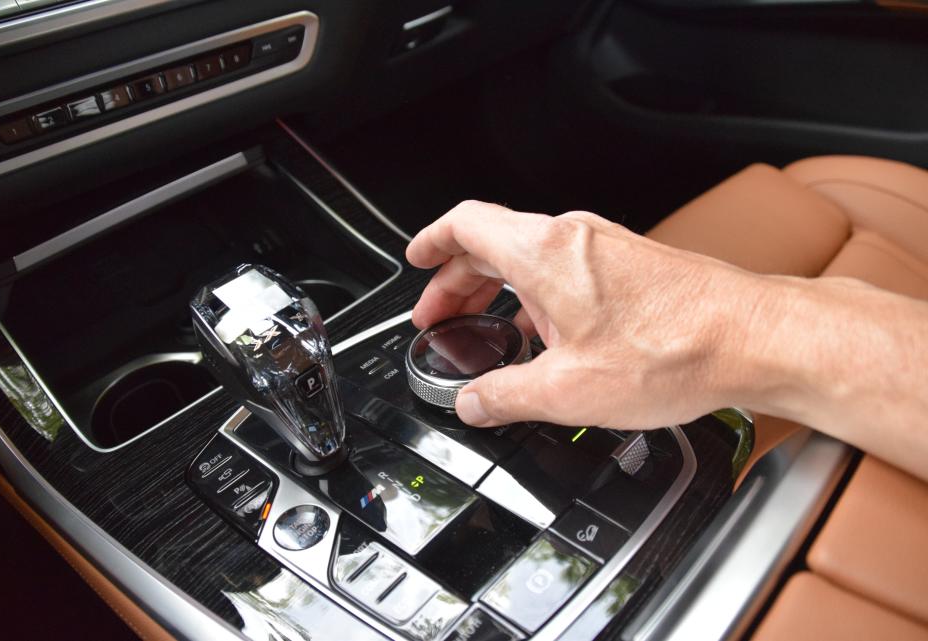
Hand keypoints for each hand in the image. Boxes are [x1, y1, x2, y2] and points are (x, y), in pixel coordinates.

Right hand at [406, 200, 760, 428]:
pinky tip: (548, 334)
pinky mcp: (632, 264)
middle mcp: (573, 236)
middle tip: (442, 315)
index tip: (416, 262)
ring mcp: (605, 246)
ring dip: (499, 287)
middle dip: (458, 279)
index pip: (464, 224)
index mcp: (543, 252)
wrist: (755, 339)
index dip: (430, 242)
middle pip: (493, 241)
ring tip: (489, 326)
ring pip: (531, 255)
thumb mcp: (568, 390)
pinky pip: (566, 266)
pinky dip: (538, 292)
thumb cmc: (676, 350)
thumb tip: (473, 403)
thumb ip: (506, 396)